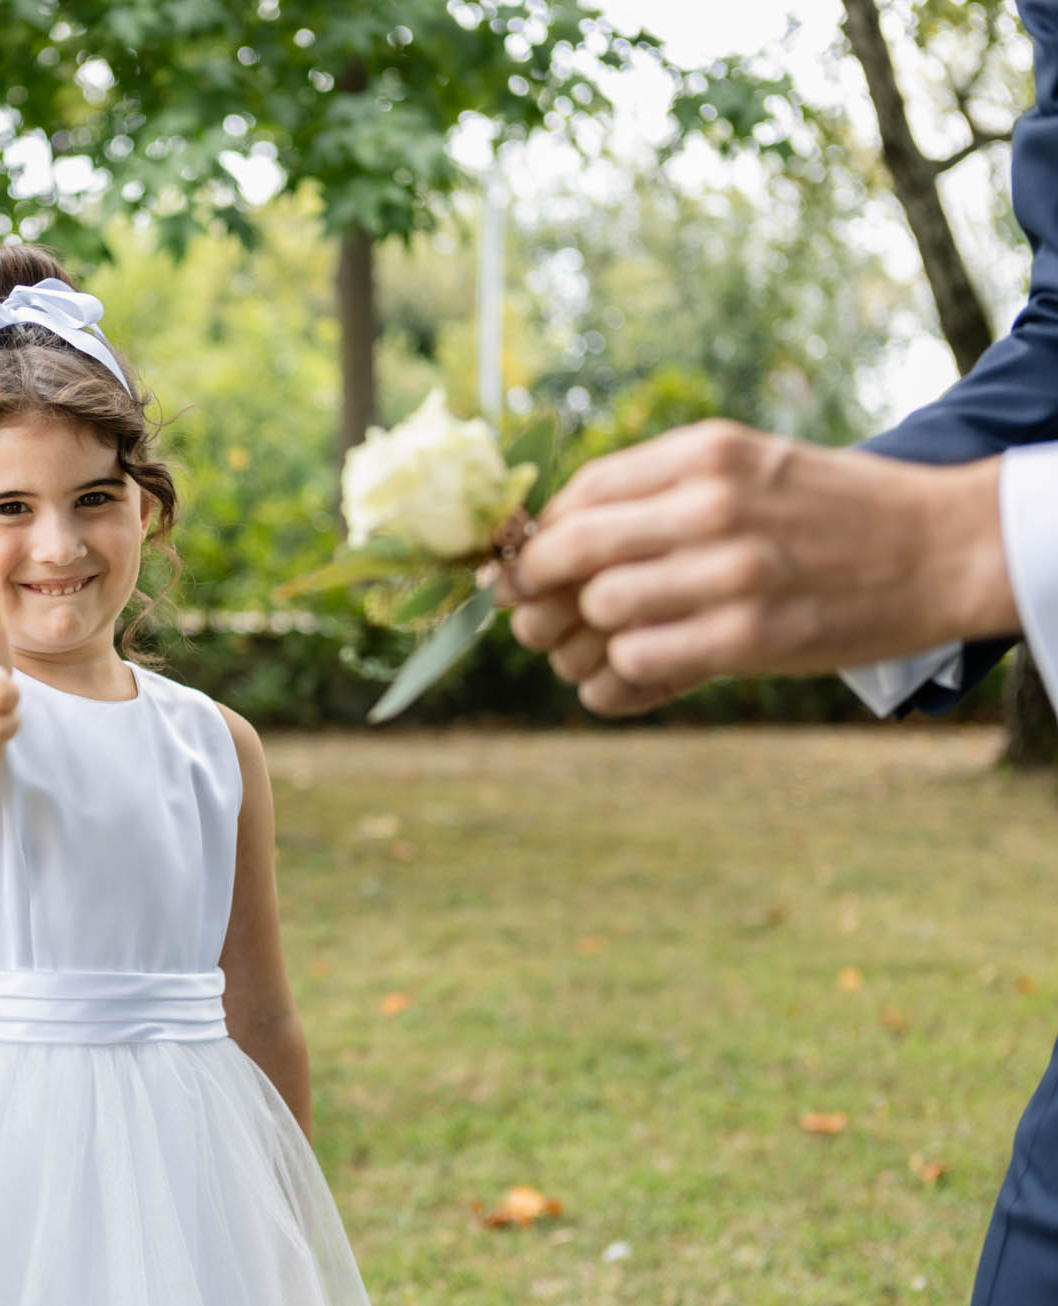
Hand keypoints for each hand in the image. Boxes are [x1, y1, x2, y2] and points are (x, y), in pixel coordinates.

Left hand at [499, 420, 1013, 714]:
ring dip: (579, 642)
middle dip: (533, 591)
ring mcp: (732, 571)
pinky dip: (615, 681)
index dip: (537, 541)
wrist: (944, 547)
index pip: (577, 495)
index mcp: (703, 453)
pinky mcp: (751, 637)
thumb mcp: (746, 469)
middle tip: (533, 618)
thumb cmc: (830, 514)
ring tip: (594, 653)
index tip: (531, 570)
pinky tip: (624, 682)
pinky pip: (637, 662)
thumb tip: (543, 544)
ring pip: (597, 610)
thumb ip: (657, 496)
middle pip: (568, 551)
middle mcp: (711, 504)